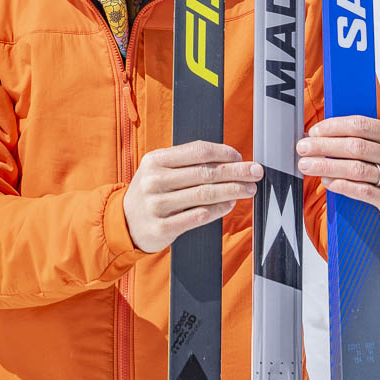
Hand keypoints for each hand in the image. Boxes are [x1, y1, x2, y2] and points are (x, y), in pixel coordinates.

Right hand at [122, 141, 263, 252]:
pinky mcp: (162, 227)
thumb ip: (186, 163)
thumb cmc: (151, 192)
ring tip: (249, 189)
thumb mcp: (158, 170)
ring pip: (204, 195)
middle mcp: (155, 180)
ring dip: (232, 191)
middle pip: (205, 173)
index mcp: (155, 160)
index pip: (197, 151)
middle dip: (235, 172)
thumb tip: (227, 160)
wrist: (122, 223)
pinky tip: (230, 205)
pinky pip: (197, 217)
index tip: (240, 157)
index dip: (222, 153)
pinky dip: (218, 210)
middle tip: (257, 172)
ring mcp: (157, 205)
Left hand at [297, 115, 379, 221]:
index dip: (334, 126)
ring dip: (328, 166)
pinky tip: (327, 181)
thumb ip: (354, 137)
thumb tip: (316, 134)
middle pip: (357, 147)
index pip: (362, 124)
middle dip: (325, 146)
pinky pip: (364, 192)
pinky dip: (342, 185)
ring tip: (308, 165)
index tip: (314, 131)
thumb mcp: (377, 147)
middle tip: (303, 148)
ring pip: (358, 169)